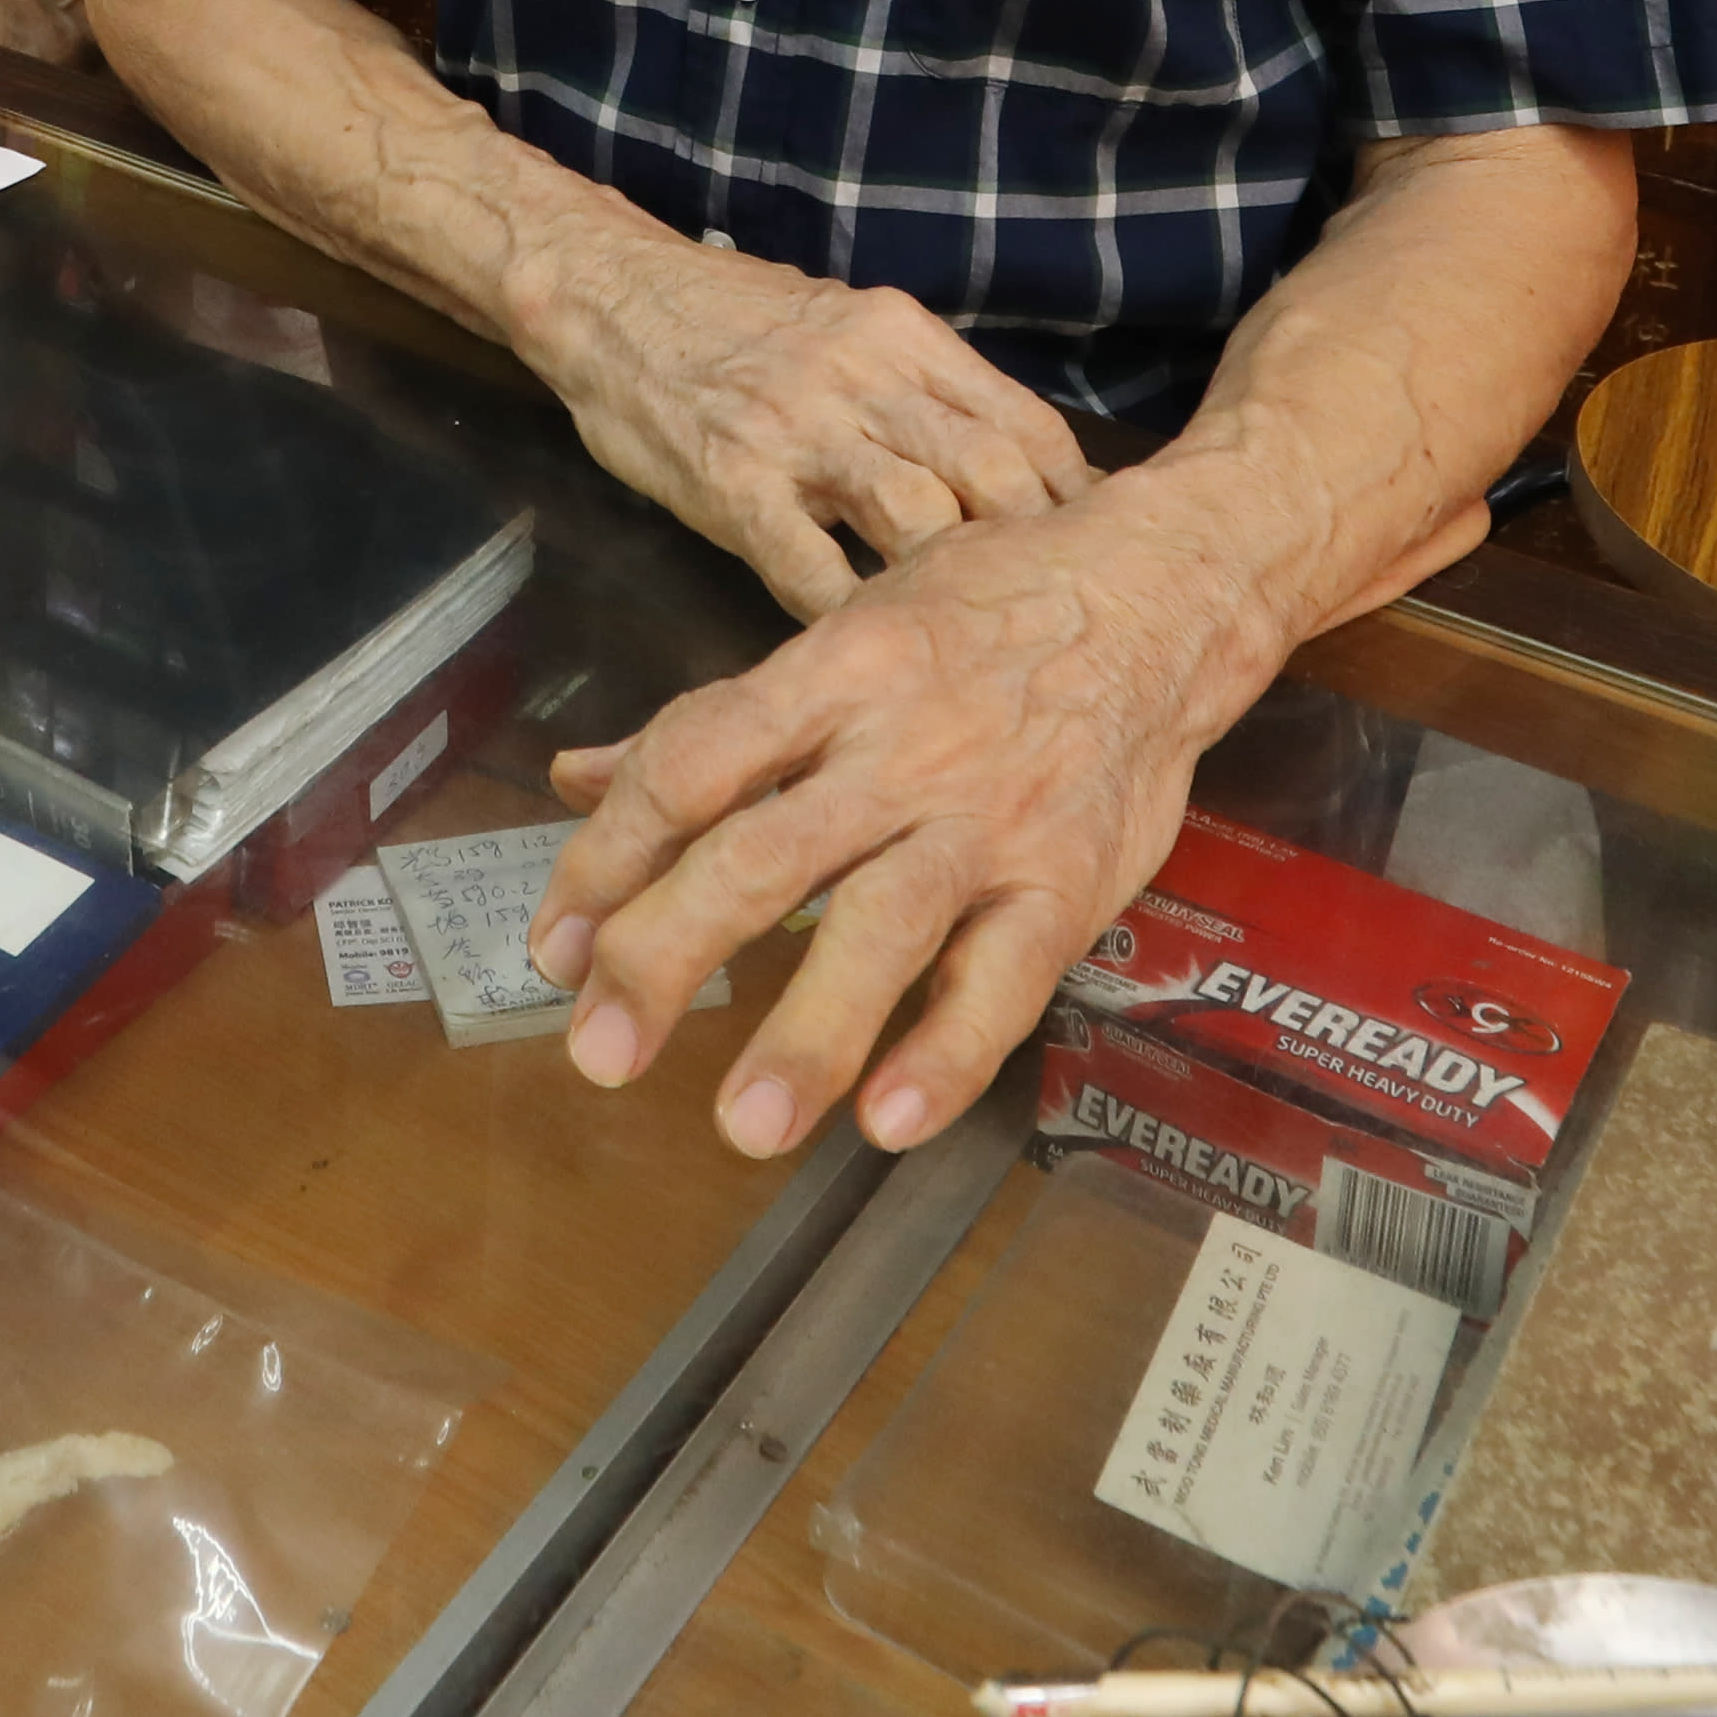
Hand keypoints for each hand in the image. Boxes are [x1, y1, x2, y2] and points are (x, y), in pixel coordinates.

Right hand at [526, 238, 1087, 619]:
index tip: (1098, 559)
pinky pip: (808, 564)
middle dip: (1034, 554)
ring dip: (950, 587)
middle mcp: (866, 377)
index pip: (1028, 424)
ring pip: (915, 515)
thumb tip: (1010, 461)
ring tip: (974, 647)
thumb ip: (921, 387)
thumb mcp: (847, 323)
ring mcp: (799, 430)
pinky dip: (848, 612)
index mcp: (905, 336)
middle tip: (1051, 622)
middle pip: (993, 473)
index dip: (1075, 502)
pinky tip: (866, 647)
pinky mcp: (732, 481)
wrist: (608, 292)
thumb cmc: (732, 318)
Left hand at [526, 494, 1245, 1155]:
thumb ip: (713, 727)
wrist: (1161, 588)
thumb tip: (576, 778)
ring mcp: (988, 818)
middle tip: (598, 1052)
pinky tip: (890, 1121)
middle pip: (762, 852)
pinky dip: (949, 1052)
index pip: (693, 764)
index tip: (555, 943)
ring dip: (810, 1033)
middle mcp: (900, 747)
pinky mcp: (1067, 880)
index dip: (611, 855)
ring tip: (743, 1127)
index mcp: (829, 674)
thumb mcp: (843, 634)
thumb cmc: (985, 611)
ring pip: (884, 925)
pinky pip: (1004, 977)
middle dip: (668, 954)